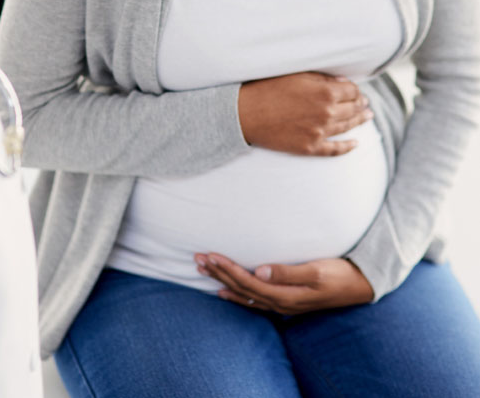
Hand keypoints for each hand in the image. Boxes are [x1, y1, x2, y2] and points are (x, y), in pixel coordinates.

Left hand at [194, 253, 373, 313]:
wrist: (361, 286)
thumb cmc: (340, 274)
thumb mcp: (317, 271)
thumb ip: (288, 272)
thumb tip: (259, 270)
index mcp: (285, 295)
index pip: (247, 282)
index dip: (227, 268)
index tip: (209, 255)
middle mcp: (280, 302)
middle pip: (241, 288)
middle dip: (218, 272)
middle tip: (197, 258)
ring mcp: (282, 303)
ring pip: (244, 293)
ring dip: (223, 280)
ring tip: (202, 269)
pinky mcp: (287, 299)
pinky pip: (254, 299)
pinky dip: (236, 295)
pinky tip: (223, 292)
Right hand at [238, 72, 371, 155]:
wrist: (246, 114)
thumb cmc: (268, 89)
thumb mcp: (296, 75)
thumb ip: (322, 78)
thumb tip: (343, 82)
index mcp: (325, 93)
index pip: (351, 91)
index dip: (355, 90)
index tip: (356, 90)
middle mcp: (327, 113)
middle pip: (353, 108)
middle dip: (361, 104)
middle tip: (366, 103)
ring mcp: (320, 133)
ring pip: (347, 127)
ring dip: (359, 121)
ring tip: (367, 117)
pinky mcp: (310, 147)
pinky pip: (335, 150)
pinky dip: (347, 147)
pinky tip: (355, 144)